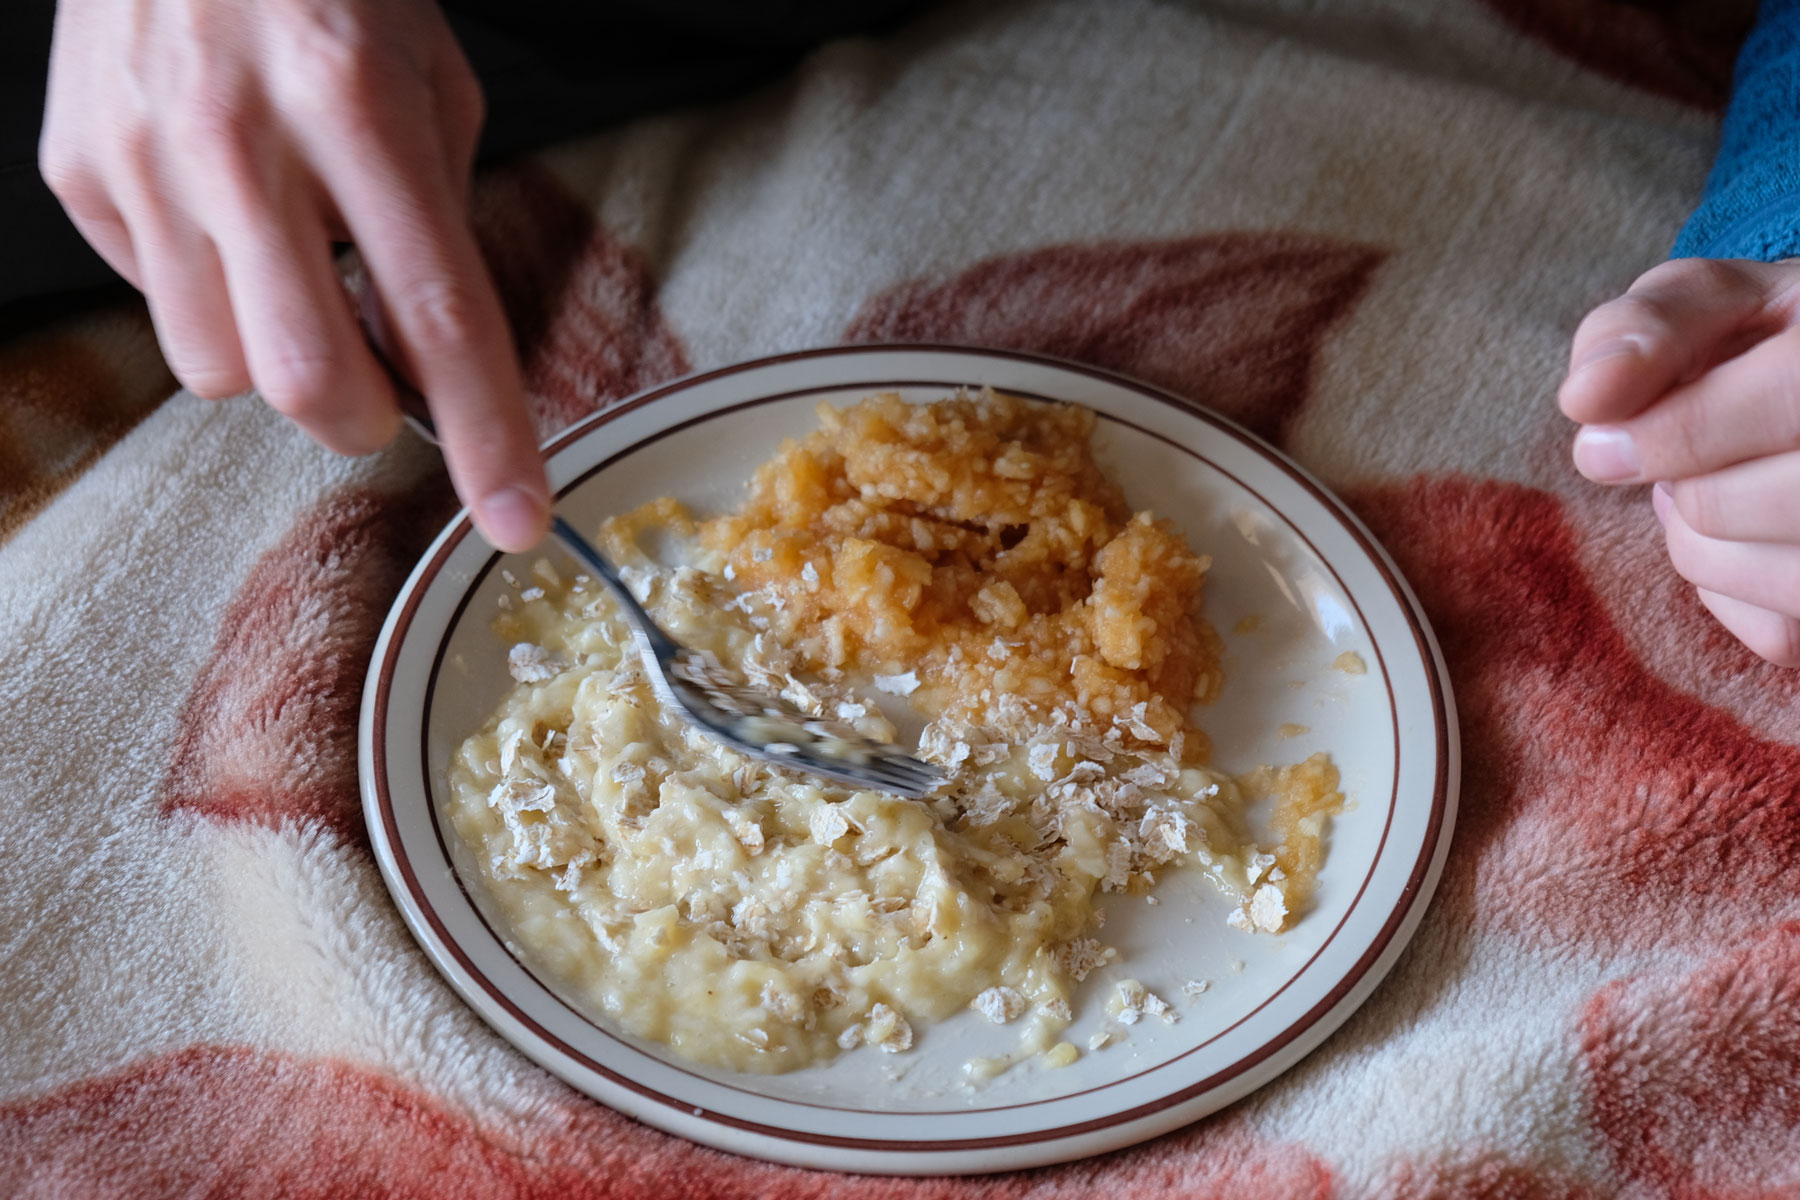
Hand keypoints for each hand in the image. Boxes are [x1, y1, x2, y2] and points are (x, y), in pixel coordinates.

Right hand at [39, 0, 547, 550]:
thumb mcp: (433, 84)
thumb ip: (441, 226)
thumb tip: (435, 366)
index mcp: (357, 106)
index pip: (440, 315)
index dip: (486, 435)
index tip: (518, 518)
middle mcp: (239, 139)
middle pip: (307, 378)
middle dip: (360, 421)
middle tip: (380, 392)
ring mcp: (141, 155)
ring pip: (217, 368)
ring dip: (274, 358)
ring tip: (289, 271)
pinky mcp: (76, 168)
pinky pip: (152, 302)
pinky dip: (205, 295)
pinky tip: (221, 219)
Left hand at [1559, 257, 1799, 666]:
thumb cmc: (1776, 344)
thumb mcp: (1719, 303)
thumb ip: (1647, 327)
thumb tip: (1586, 397)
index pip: (1754, 413)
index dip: (1657, 434)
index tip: (1606, 440)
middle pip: (1718, 506)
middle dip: (1677, 481)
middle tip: (1698, 452)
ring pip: (1748, 576)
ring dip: (1701, 538)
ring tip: (1732, 485)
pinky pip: (1776, 635)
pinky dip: (1736, 593)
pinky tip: (1758, 539)